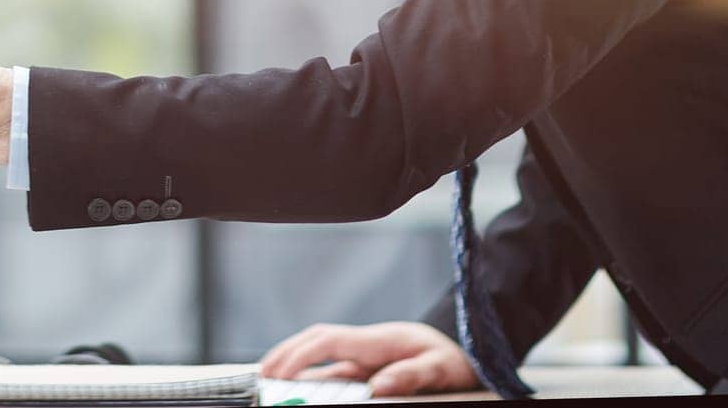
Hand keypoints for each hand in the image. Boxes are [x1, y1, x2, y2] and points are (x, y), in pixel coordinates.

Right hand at [259, 322, 478, 396]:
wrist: (465, 352)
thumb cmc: (453, 360)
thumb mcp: (440, 369)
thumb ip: (411, 375)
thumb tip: (377, 386)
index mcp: (379, 340)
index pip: (328, 340)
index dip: (300, 353)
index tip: (280, 370)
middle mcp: (366, 345)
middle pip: (315, 341)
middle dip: (286, 354)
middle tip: (261, 376)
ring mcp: (365, 355)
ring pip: (320, 356)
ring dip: (293, 364)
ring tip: (268, 381)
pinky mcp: (367, 366)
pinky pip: (332, 369)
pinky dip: (310, 375)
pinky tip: (297, 388)